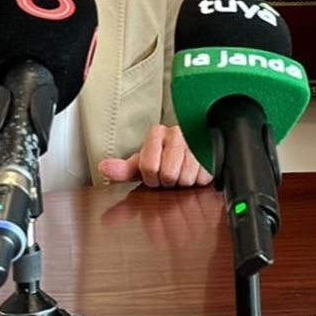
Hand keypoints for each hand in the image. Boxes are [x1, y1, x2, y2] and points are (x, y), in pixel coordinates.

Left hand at [98, 124, 212, 187]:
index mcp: (156, 134)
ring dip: (183, 182)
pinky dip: (198, 181)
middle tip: (170, 174)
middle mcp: (176, 133)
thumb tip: (104, 168)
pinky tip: (196, 171)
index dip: (151, 178)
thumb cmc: (164, 159)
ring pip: (186, 178)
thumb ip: (123, 170)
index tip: (154, 173)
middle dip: (168, 181)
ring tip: (182, 172)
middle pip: (168, 174)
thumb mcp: (142, 164)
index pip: (149, 167)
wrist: (193, 151)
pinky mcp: (212, 151)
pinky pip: (202, 179)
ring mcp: (196, 141)